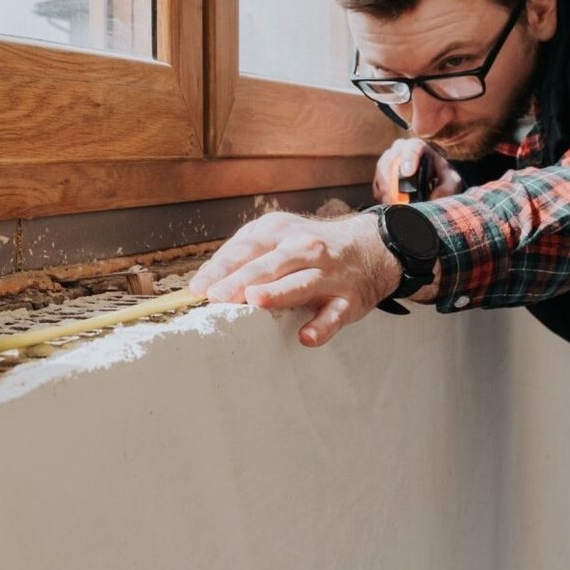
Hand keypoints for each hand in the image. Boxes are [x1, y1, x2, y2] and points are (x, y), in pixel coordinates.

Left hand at [188, 211, 400, 347]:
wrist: (370, 247)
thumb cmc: (308, 247)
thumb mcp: (276, 238)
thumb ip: (243, 254)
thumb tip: (206, 279)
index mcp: (279, 232)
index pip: (245, 250)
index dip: (221, 269)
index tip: (199, 288)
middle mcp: (303, 249)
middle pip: (269, 265)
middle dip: (242, 280)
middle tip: (217, 297)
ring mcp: (328, 274)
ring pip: (300, 283)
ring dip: (278, 293)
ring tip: (256, 301)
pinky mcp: (348, 300)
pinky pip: (334, 315)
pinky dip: (322, 326)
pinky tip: (306, 337)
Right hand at [373, 139, 463, 204]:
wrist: (432, 185)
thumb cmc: (442, 179)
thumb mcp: (452, 182)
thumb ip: (448, 187)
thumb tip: (435, 197)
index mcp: (420, 147)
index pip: (412, 146)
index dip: (408, 158)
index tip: (408, 172)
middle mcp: (401, 150)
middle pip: (390, 157)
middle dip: (392, 177)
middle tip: (397, 194)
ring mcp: (388, 162)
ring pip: (381, 170)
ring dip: (386, 187)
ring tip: (394, 201)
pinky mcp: (381, 176)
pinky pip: (376, 183)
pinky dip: (381, 193)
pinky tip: (389, 202)